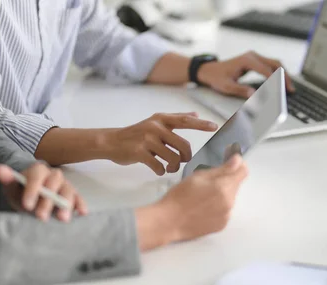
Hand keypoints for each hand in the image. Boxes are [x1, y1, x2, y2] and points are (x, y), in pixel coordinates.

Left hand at [0, 163, 87, 221]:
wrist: (32, 200)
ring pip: (68, 190)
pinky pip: (79, 198)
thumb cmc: (22, 194)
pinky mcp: (73, 195)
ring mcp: (65, 185)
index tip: (26, 205)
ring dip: (66, 204)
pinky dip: (81, 205)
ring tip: (62, 218)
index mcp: (38, 170)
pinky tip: (82, 213)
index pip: (37, 175)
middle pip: (55, 183)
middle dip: (48, 200)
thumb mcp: (12, 188)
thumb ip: (8, 179)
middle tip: (41, 216)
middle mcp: (54, 175)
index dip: (33, 189)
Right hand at [103, 112, 217, 174]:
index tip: (215, 127)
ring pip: (173, 158)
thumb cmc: (136, 134)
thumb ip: (175, 119)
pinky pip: (159, 166)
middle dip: (186, 157)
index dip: (201, 124)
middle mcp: (156, 127)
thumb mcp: (155, 122)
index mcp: (161, 119)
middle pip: (184, 145)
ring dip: (174, 166)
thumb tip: (195, 114)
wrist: (111, 141)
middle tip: (183, 161)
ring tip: (169, 167)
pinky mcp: (139, 152)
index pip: (185, 120)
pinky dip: (161, 171)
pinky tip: (158, 169)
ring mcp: (147, 139)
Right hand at [135, 155, 248, 249]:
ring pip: (230, 198)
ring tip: (203, 197)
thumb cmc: (180, 195)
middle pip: (236, 185)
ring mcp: (227, 215)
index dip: (237, 164)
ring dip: (223, 194)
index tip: (229, 162)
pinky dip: (219, 207)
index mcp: (224, 187)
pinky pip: (225, 211)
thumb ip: (222, 169)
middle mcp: (230, 202)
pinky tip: (203, 209)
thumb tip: (238, 160)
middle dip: (227, 180)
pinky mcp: (222, 225)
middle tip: (207, 182)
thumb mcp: (198, 176)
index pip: (243, 171)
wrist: (169, 222)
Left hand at [197, 51, 294, 97]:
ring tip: (289, 88)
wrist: (209, 70)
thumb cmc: (217, 78)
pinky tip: (281, 83)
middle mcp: (252, 56)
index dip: (276, 81)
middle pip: (275, 64)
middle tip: (290, 90)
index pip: (266, 70)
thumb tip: (254, 95)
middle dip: (284, 77)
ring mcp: (254, 57)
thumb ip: (241, 90)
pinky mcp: (255, 60)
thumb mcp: (227, 86)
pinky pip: (270, 65)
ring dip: (283, 74)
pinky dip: (278, 73)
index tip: (282, 91)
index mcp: (247, 60)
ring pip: (275, 63)